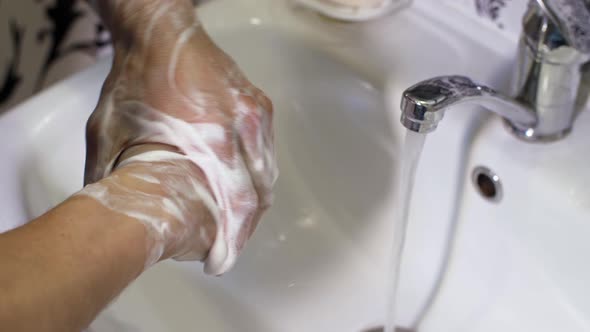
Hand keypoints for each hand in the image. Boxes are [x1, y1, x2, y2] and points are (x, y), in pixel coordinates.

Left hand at [81, 0, 276, 274]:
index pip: (237, 204)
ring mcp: (255, 116)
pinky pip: (266, 154)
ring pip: (266, 177)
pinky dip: (257, 178)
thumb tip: (115, 213)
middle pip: (257, 196)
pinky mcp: (258, 106)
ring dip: (253, 207)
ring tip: (234, 226)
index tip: (220, 262)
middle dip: (243, 230)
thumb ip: (112, 177)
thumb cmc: (136, 79)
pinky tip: (242, 189)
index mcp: (212, 140)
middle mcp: (242, 129)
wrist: (161, 33)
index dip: (233, 240)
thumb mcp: (109, 133)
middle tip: (226, 249)